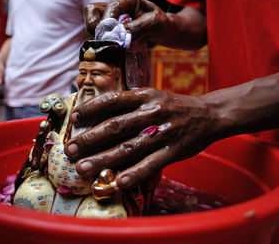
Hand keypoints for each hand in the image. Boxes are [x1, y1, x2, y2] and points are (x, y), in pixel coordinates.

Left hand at [64, 88, 217, 188]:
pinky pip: (152, 164)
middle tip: (70, 150)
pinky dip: (135, 174)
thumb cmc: (174, 107)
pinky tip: (119, 182)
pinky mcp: (174, 150)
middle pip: (116, 126)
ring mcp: (163, 132)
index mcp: (145, 96)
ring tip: (83, 168)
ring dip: (104, 159)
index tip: (75, 118)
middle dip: (90, 139)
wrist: (209, 114)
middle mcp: (152, 112)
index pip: (113, 100)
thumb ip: (131, 105)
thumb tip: (100, 117)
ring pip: (129, 147)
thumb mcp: (154, 97)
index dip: (91, 108)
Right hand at [84, 0, 168, 46]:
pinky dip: (105, 43)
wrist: (160, 32)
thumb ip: (138, 28)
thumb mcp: (154, 24)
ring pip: (91, 23)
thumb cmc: (160, 24)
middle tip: (108, 40)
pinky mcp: (108, 27)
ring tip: (114, 44)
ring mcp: (110, 16)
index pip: (110, 8)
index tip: (115, 38)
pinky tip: (117, 46)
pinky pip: (98, 34)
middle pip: (92, 11)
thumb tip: (121, 36)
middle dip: (96, 28)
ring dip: (100, 36)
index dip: (109, 24)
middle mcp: (116, 4)